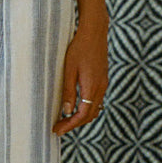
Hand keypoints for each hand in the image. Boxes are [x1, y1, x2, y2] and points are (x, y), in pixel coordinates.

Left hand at [52, 20, 107, 134]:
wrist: (95, 32)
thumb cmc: (79, 48)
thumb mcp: (69, 69)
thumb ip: (68, 91)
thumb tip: (66, 111)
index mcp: (92, 87)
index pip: (82, 115)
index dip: (70, 125)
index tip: (57, 130)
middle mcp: (101, 88)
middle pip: (90, 115)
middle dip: (74, 124)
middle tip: (59, 128)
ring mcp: (104, 84)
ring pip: (95, 109)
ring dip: (81, 118)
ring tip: (65, 120)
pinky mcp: (103, 79)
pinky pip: (97, 101)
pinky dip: (87, 109)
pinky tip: (76, 107)